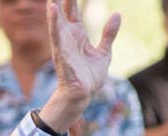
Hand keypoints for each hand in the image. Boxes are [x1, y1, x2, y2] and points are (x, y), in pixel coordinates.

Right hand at [40, 0, 120, 131]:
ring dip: (54, 6)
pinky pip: (57, 35)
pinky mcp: (62, 53)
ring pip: (57, 20)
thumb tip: (116, 14)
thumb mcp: (104, 52)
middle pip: (63, 11)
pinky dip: (54, 22)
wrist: (84, 94)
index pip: (73, 11)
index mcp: (78, 34)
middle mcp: (68, 36)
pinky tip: (51, 9)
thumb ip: (109, 34)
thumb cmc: (90, 76)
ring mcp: (64, 44)